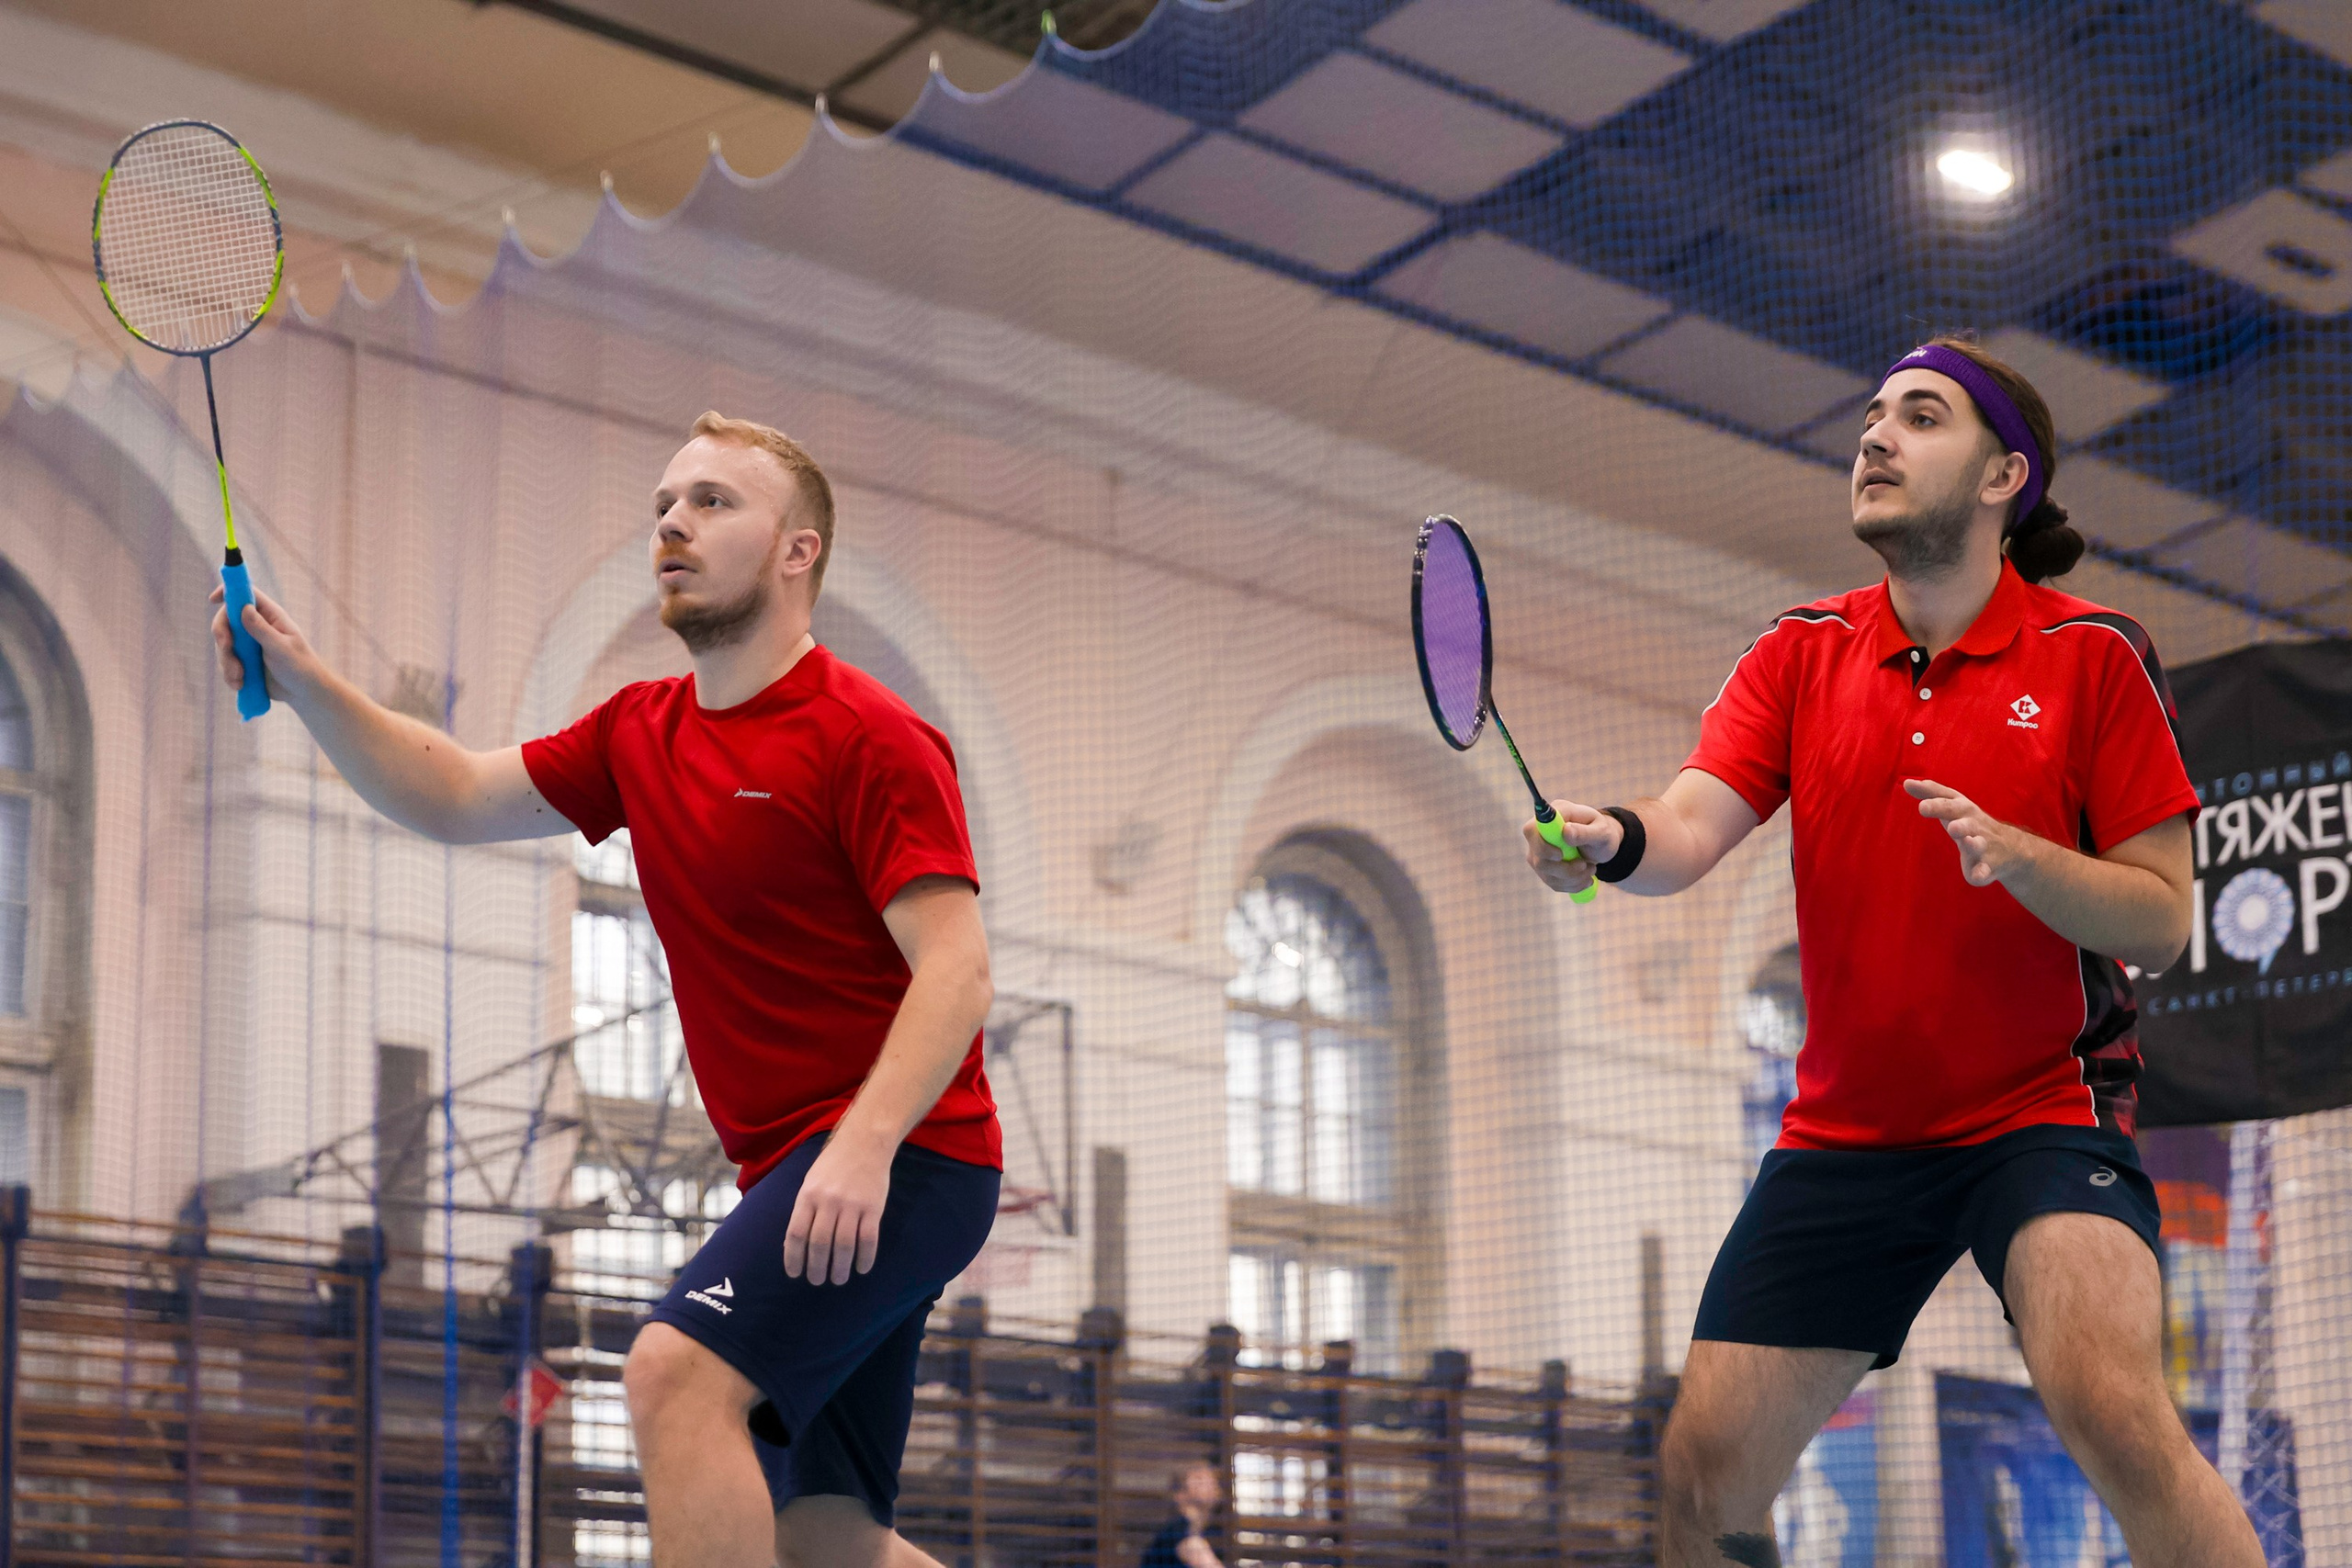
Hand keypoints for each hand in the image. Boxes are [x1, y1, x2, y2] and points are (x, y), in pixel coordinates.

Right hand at [209, 583, 316, 700]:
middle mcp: (257, 626)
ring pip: (224, 644)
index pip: (246, 594)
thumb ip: (262, 630)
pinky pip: (226, 661)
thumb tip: (244, 608)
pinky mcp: (244, 660)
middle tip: (228, 649)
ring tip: (240, 677)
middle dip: (223, 637)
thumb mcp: (281, 648)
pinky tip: (239, 684)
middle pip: (226, 620)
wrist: (303, 693)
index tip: (212, 600)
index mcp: (270, 616)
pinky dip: (229, 673)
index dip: (228, 593)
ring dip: (227, 662)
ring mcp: (249, 643)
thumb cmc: (300, 666)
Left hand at [783, 1129, 892, 1285]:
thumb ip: (804, 1210)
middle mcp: (828, 1201)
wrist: (865, 1142)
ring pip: (843, 1246)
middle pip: (819, 1244)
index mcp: (808, 1196)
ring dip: (840, 1268)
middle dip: (816, 1268)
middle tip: (817, 1281)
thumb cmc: (833, 1164)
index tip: (795, 1274)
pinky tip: (862, 1268)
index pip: (796, 1234)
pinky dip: (865, 1257)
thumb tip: (794, 1246)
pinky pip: (868, 1239)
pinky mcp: (873, 1207)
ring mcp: (852, 1205)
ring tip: (838, 1279)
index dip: (794, 1258)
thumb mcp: (810, 1182)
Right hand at [1523, 800, 1621, 895]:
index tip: (1560, 855)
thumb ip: (1584, 831)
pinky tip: (1585, 877)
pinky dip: (1573, 885)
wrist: (1602, 844)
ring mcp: (1539, 852)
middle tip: (1585, 865)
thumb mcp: (1601, 831)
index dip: (1541, 846)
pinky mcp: (1544, 868)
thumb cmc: (1602, 832)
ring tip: (1591, 869)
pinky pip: (1554, 883)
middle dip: (1564, 869)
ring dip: (1573, 878)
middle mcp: (1540, 834)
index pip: (1531, 830)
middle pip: (1537, 858)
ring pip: (1547, 875)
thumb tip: (1565, 831)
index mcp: (1553, 815)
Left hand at [1906, 779, 2036, 887]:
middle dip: (1955, 820)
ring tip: (1965, 840)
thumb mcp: (1954, 804)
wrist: (2009, 848)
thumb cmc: (1970, 821)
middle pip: (1965, 822)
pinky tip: (1977, 876)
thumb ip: (1931, 793)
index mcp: (1963, 810)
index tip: (1920, 802)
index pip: (1949, 802)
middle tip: (1942, 820)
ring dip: (1972, 843)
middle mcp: (1974, 826)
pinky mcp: (1987, 866)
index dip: (1936, 803)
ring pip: (1977, 844)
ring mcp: (1983, 846)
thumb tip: (1906, 782)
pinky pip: (1984, 870)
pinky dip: (1981, 873)